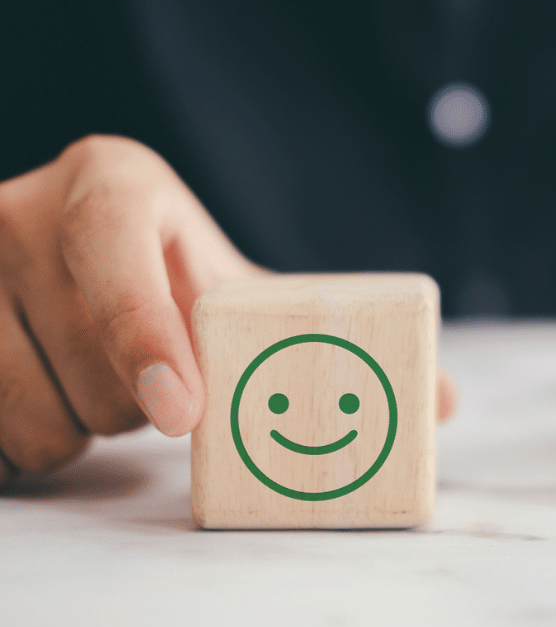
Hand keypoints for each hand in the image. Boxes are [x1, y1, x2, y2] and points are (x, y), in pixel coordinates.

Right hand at [0, 135, 456, 486]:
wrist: (73, 263)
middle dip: (131, 406)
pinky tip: (46, 401)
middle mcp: (20, 209)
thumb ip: (324, 338)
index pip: (111, 248)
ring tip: (100, 389)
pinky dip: (20, 443)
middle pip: (76, 359)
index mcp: (111, 182)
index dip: (142, 334)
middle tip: (159, 386)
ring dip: (74, 431)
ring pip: (19, 408)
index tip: (181, 415)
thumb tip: (443, 399)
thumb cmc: (170, 281)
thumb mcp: (240, 290)